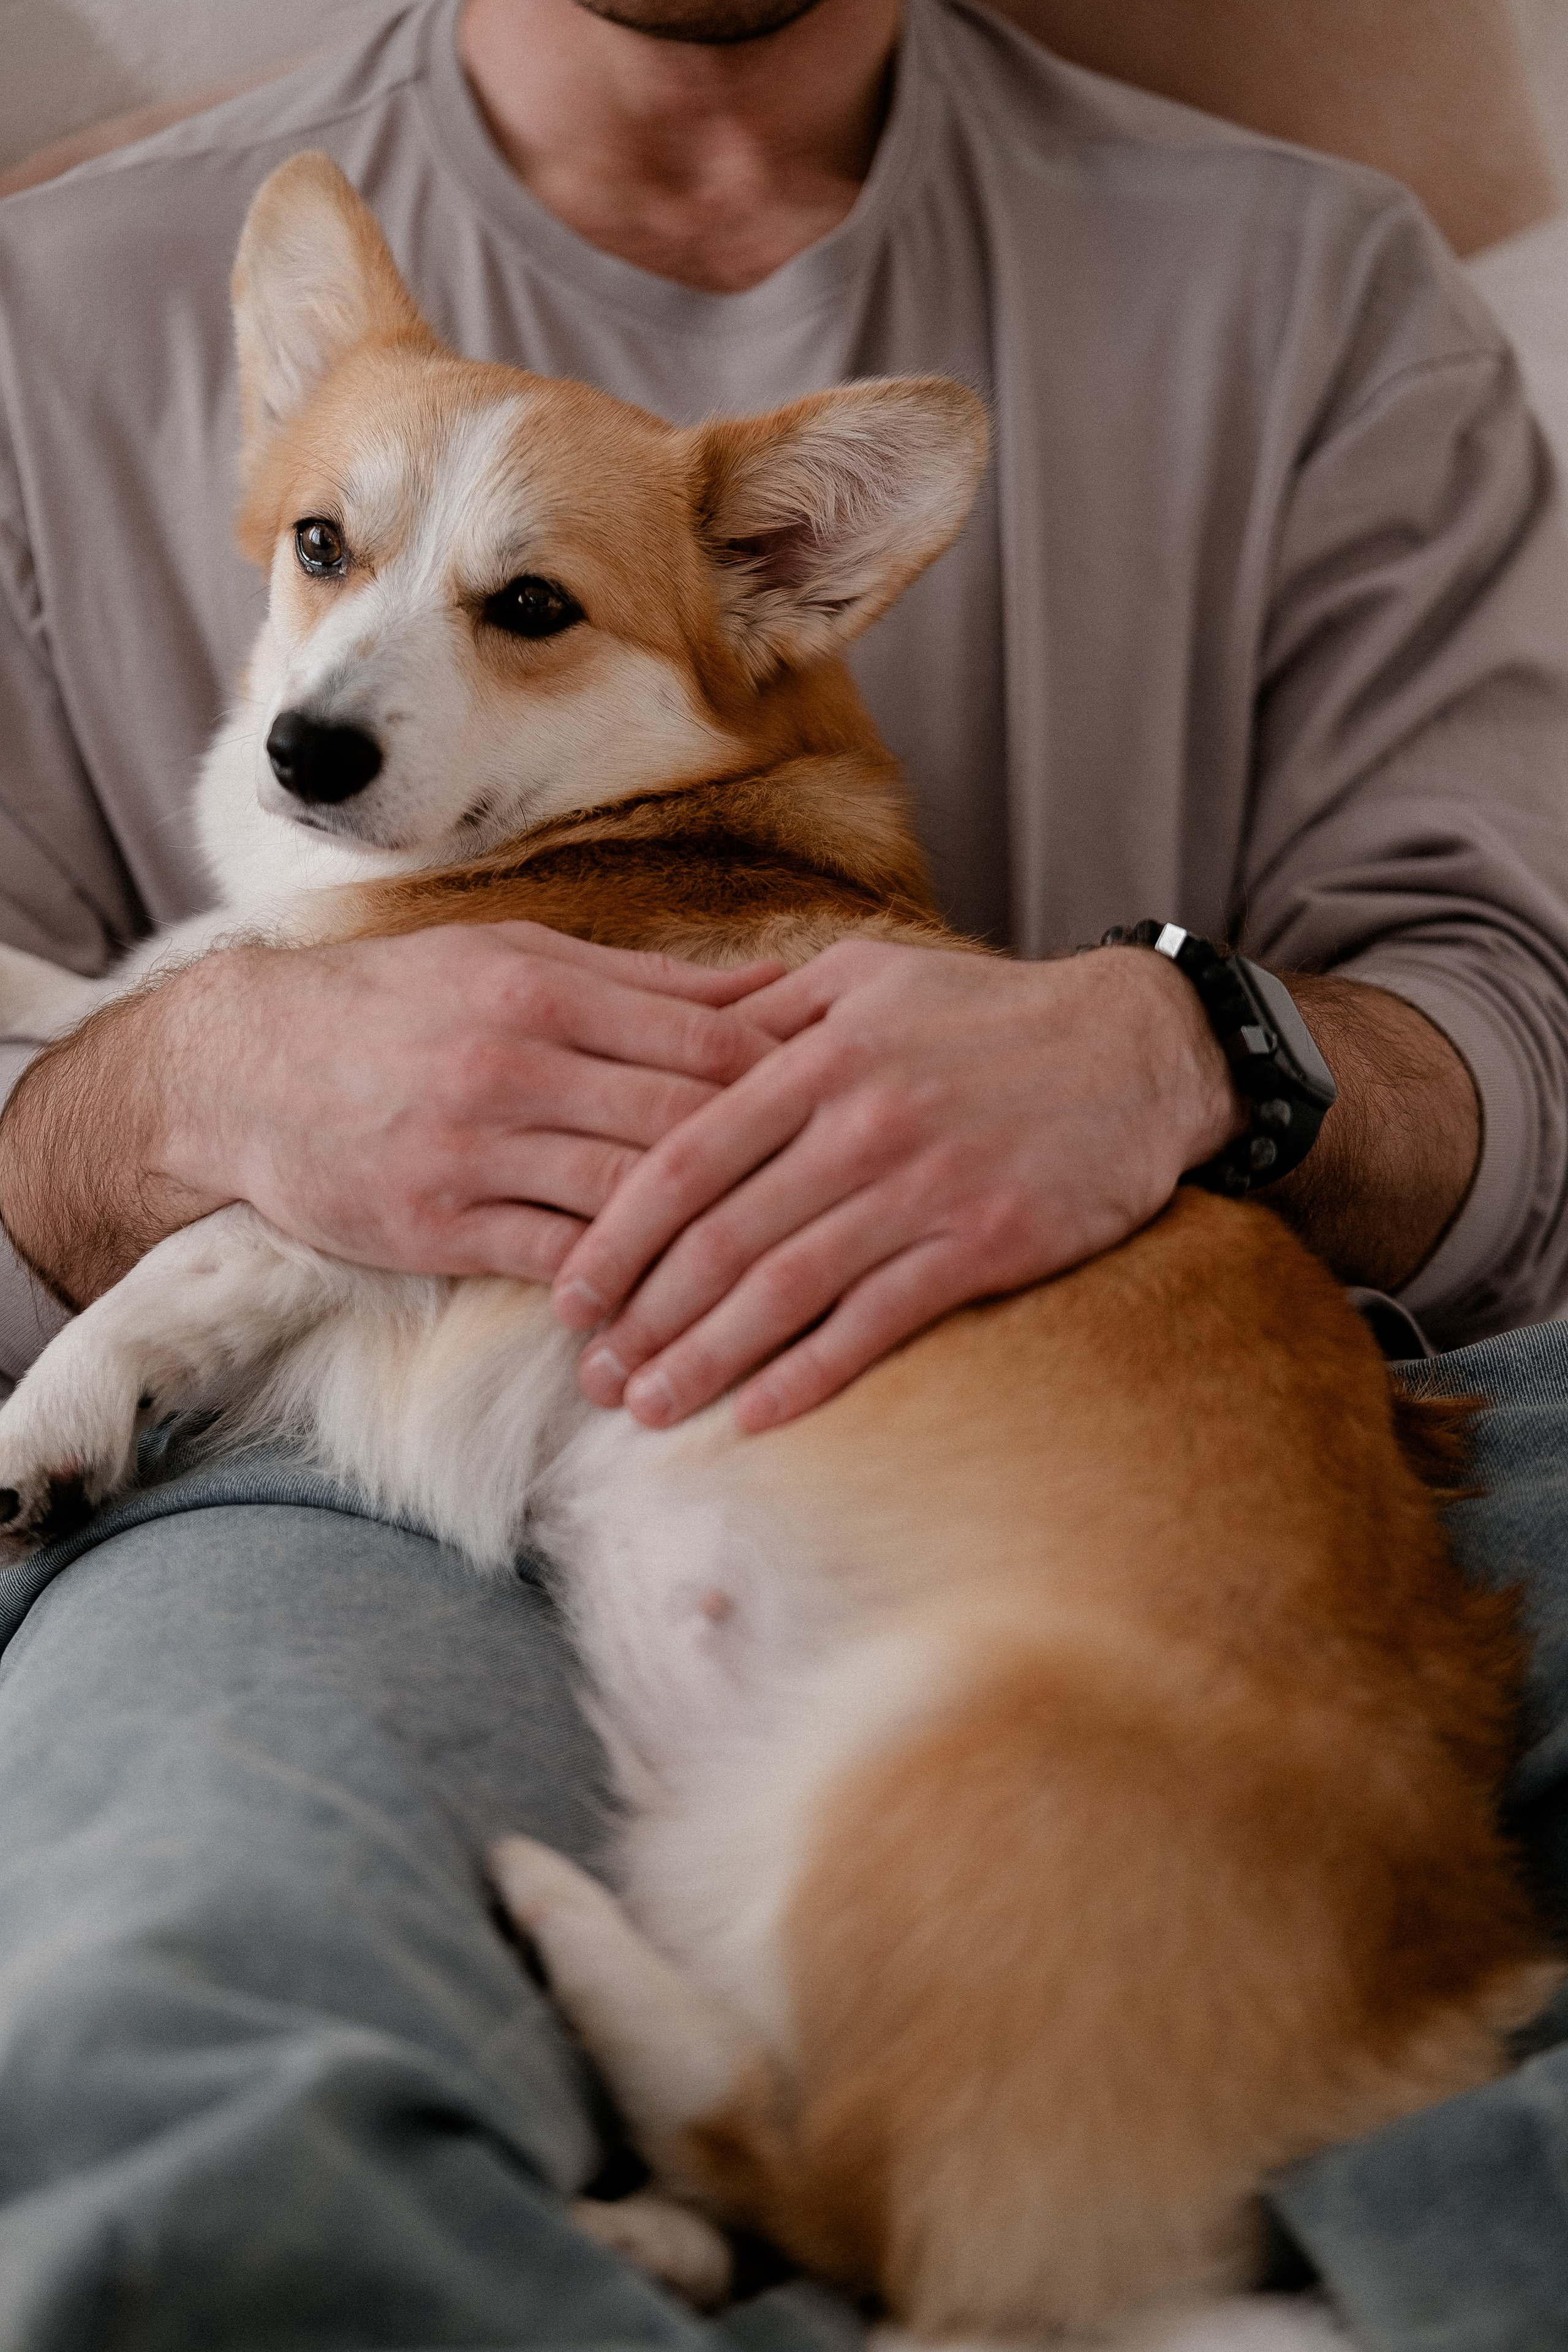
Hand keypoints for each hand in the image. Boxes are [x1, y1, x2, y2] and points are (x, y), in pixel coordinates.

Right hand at [0, 922, 783, 1305]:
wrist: (244, 1068)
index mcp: (543, 992)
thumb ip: (646, 983)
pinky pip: (555, 1263)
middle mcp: (512, 1067)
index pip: (701, 1043)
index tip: (852, 1114)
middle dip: (772, 1167)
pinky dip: (622, 1292)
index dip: (789, 1084)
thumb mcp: (514, 960)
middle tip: (850, 1203)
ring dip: (709, 1247)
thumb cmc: (399, 1003)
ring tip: (788, 1276)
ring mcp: (472, 1151)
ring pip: (626, 1203)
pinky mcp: (435, 1224)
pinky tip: (678, 1317)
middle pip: (679, 1125)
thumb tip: (775, 982)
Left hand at [551, 940, 1242, 1430]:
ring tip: (647, 1407)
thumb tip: (660, 1036)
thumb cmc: (987, 1014)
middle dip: (643, 1318)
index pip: (684, 1157)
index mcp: (819, 1057)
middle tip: (591, 1374)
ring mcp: (925, 1188)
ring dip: (705, 1359)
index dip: (615, 1235)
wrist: (1139, 1049)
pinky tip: (753, 1415)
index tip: (567, 1294)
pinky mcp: (984, 1244)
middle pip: (721, 1238)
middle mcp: (863, 1124)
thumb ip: (760, 1013)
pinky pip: (875, 1324)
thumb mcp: (867, 979)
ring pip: (786, 1290)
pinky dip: (808, 1375)